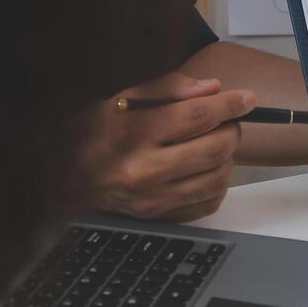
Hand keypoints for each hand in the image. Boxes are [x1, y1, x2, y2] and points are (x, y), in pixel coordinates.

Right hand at [72, 71, 255, 222]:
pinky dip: (218, 183)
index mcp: (134, 134)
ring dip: (227, 156)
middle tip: (227, 120)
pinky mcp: (160, 218)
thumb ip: (166, 88)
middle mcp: (145, 171)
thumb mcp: (118, 98)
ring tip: (215, 142)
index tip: (246, 99)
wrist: (61, 179)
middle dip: (231, 129)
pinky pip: (208, 202)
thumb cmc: (90, 134)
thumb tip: (211, 89)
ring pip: (218, 177)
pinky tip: (205, 168)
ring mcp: (154, 199)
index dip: (230, 104)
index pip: (198, 116)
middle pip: (214, 148)